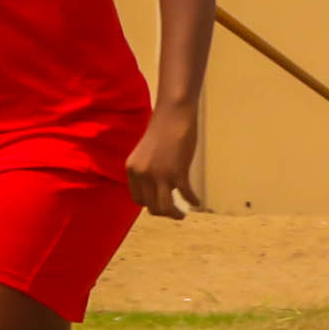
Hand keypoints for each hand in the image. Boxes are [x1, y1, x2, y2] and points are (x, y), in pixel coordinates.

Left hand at [125, 104, 200, 219]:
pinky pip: (185, 194)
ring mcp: (159, 174)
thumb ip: (148, 172)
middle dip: (163, 212)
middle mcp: (142, 174)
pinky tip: (196, 201)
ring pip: (165, 207)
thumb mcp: (146, 154)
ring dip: (175, 214)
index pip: (137, 199)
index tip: (160, 204)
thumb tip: (160, 190)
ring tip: (182, 214)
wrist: (173, 115)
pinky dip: (192, 200)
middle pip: (151, 206)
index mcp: (132, 169)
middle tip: (175, 212)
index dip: (149, 205)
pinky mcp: (177, 172)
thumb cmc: (162, 131)